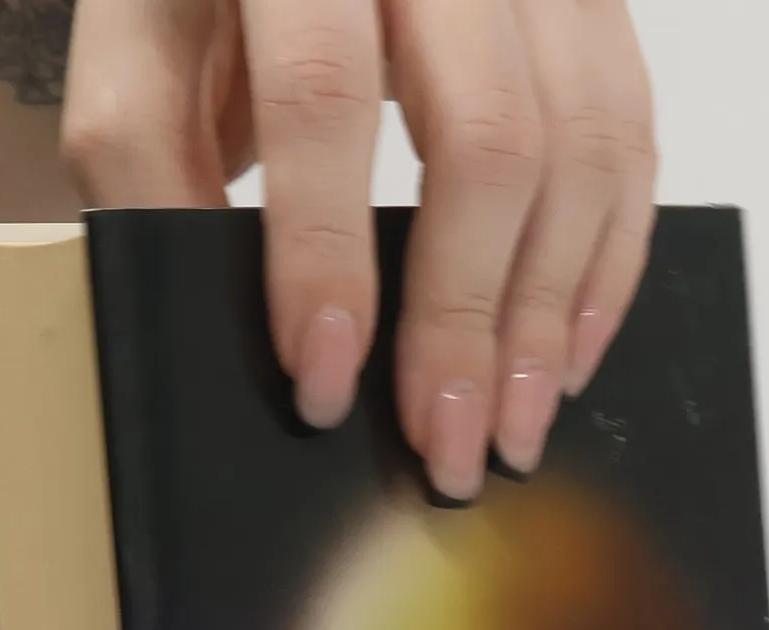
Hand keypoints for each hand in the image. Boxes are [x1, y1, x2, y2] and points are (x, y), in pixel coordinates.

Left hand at [60, 0, 655, 500]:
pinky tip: (568, 352)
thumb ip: (153, 176)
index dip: (324, 253)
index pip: (323, 95)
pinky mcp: (592, 2)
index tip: (323, 383)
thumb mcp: (137, 63)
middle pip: (486, 138)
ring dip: (549, 313)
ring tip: (514, 426)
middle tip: (446, 446)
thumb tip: (226, 333)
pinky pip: (630, 135)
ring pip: (581, 145)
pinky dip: (607, 260)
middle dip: (467, 320)